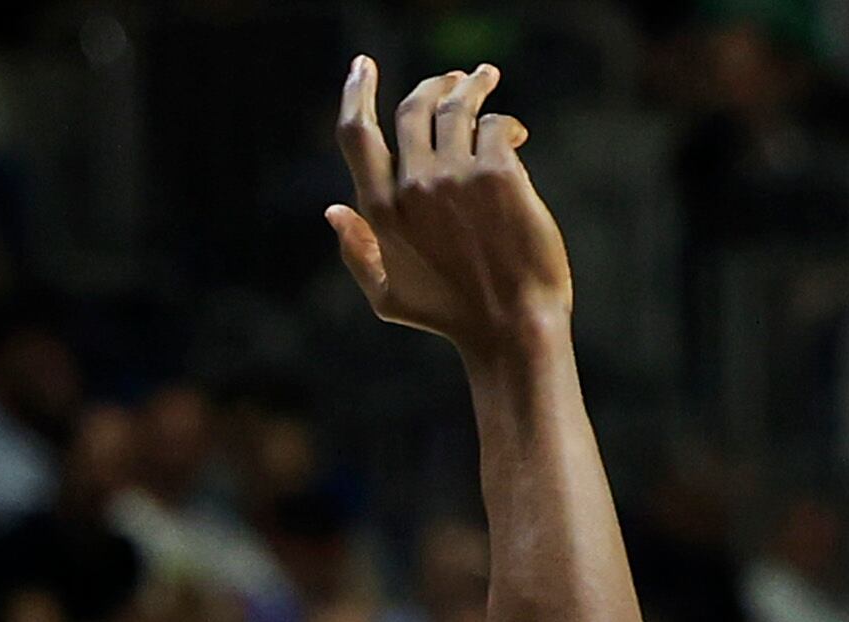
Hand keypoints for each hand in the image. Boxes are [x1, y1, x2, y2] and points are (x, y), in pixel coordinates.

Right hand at [328, 59, 572, 358]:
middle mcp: (413, 187)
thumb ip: (358, 253)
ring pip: (457, 107)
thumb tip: (332, 210)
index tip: (362, 66)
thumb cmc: (452, 317)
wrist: (512, 327)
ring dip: (470, 85)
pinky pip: (496, 126)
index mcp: (381, 211)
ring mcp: (456, 178)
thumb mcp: (389, 297)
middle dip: (433, 86)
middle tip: (453, 79)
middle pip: (413, 108)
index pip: (357, 134)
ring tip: (483, 78)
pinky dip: (505, 123)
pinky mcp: (498, 174)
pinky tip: (516, 135)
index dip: (355, 92)